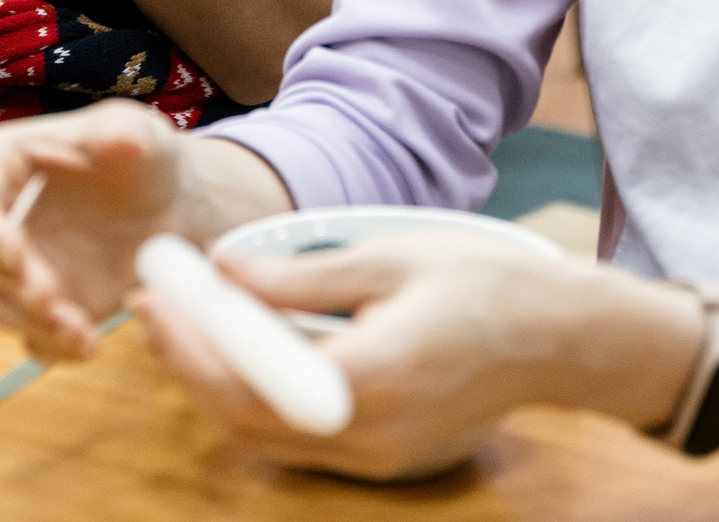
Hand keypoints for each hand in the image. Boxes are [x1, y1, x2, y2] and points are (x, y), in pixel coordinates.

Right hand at [0, 102, 192, 361]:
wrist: (170, 204)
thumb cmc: (141, 155)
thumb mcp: (135, 132)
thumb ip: (123, 135)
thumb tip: (117, 137)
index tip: (11, 252)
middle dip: (15, 287)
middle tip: (50, 301)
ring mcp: (18, 269)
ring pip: (6, 308)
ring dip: (36, 325)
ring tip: (80, 332)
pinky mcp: (44, 307)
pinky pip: (36, 337)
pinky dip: (56, 348)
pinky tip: (88, 346)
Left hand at [138, 238, 693, 482]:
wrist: (564, 338)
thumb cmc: (485, 284)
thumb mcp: (387, 259)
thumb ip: (297, 277)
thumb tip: (221, 273)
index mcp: (373, 378)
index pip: (249, 383)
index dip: (189, 347)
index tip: (154, 298)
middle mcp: (372, 435)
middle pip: (248, 421)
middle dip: (191, 365)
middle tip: (155, 308)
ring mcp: (382, 458)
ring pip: (271, 438)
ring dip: (219, 384)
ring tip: (184, 323)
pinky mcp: (390, 459)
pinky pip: (304, 440)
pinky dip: (263, 399)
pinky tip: (244, 352)